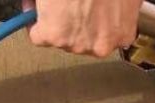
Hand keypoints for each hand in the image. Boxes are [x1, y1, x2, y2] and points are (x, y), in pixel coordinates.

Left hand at [21, 0, 142, 57]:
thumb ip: (37, 2)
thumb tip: (31, 6)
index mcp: (53, 33)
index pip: (39, 37)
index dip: (40, 21)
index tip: (42, 12)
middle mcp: (77, 45)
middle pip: (67, 40)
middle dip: (67, 24)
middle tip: (74, 2)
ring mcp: (103, 43)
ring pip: (91, 40)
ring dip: (90, 27)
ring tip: (94, 3)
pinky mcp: (123, 36)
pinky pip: (114, 35)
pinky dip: (111, 24)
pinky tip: (110, 7)